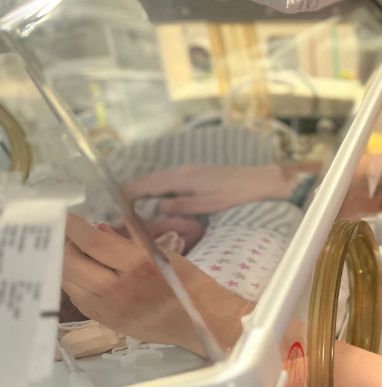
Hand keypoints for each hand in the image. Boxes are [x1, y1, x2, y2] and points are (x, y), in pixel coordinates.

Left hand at [62, 215, 249, 354]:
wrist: (202, 321)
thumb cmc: (189, 284)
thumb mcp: (165, 254)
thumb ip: (130, 242)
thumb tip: (98, 230)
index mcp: (139, 265)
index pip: (93, 242)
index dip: (74, 227)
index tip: (65, 216)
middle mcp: (119, 288)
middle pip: (73, 263)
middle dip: (64, 245)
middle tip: (63, 233)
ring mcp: (110, 309)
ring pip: (70, 283)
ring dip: (65, 264)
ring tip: (68, 252)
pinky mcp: (107, 322)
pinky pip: (79, 300)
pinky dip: (75, 283)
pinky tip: (80, 274)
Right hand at [124, 164, 290, 215]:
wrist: (258, 181)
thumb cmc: (236, 194)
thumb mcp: (209, 204)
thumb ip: (182, 205)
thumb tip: (158, 207)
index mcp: (181, 177)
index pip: (144, 185)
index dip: (127, 197)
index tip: (117, 213)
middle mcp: (180, 171)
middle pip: (146, 181)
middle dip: (129, 196)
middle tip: (118, 215)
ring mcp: (186, 171)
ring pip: (155, 180)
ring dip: (140, 193)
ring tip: (129, 211)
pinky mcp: (193, 175)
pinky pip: (166, 182)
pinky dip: (153, 191)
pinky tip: (152, 202)